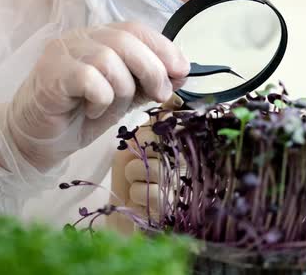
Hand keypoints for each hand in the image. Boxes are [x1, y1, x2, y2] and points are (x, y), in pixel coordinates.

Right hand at [1, 22, 188, 171]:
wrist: (38, 140)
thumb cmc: (81, 115)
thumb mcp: (124, 98)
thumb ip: (147, 82)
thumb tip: (181, 72)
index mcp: (100, 38)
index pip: (136, 29)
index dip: (163, 47)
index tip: (182, 70)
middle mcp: (81, 38)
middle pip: (126, 40)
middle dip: (152, 69)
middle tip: (161, 95)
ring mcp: (63, 53)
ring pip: (108, 60)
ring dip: (122, 89)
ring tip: (111, 107)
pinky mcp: (52, 74)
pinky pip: (89, 79)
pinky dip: (100, 100)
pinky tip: (92, 111)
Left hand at [107, 95, 184, 233]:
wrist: (119, 207)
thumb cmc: (129, 172)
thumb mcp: (138, 141)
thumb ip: (153, 122)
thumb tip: (173, 98)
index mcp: (180, 145)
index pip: (170, 124)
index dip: (149, 133)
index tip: (143, 142)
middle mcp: (186, 163)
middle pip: (160, 145)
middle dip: (140, 154)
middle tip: (138, 164)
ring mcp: (180, 185)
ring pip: (152, 168)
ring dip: (135, 176)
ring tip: (137, 182)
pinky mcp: (171, 207)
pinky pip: (149, 192)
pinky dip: (136, 195)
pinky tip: (140, 200)